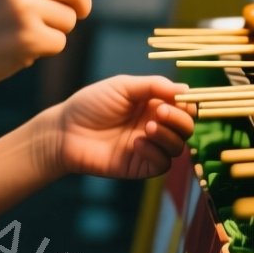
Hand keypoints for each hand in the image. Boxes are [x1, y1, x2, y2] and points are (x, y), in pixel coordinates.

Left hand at [41, 76, 194, 179]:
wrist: (65, 131)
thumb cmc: (91, 104)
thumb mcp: (123, 86)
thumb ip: (154, 86)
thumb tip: (185, 89)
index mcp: (154, 104)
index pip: (184, 105)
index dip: (187, 102)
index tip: (179, 98)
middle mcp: (155, 125)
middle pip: (186, 127)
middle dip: (179, 119)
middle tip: (161, 112)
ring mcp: (149, 147)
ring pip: (178, 147)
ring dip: (168, 136)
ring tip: (147, 128)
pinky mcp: (140, 166)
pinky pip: (162, 164)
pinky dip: (155, 153)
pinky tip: (136, 144)